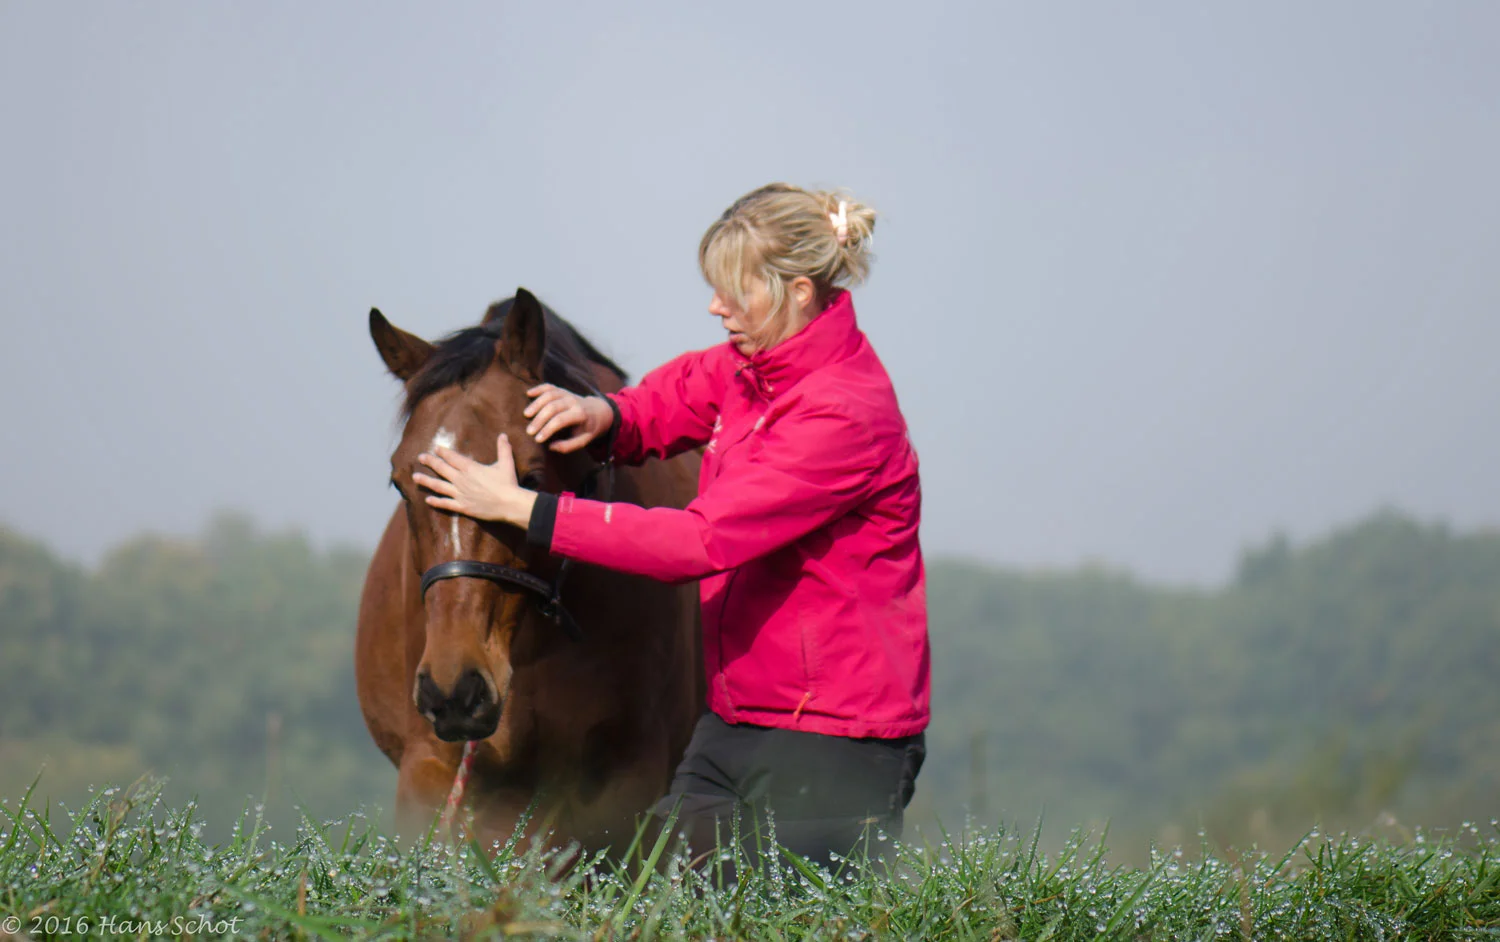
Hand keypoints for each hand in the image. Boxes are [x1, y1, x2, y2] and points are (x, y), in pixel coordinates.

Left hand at [412, 433, 535, 526]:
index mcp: (470, 468)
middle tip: (420, 457)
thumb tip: (503, 435)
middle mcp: (461, 480)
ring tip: (415, 477)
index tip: (436, 448)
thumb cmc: (508, 483)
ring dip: (426, 481)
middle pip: (441, 469)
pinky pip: (446, 503)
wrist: (509, 504)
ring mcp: (460, 494)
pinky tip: (427, 499)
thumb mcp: (506, 463)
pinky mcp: (463, 506)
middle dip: (430, 462)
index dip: (443, 452)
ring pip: (438, 486)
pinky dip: (436, 501)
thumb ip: (503, 448)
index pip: (452, 457)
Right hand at [524, 384, 612, 452]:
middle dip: (539, 419)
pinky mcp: (562, 390)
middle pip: (552, 407)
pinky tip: (528, 394)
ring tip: (526, 415)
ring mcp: (567, 394)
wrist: (598, 411)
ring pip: (549, 395)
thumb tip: (551, 446)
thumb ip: (568, 446)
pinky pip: (549, 387)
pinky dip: (538, 389)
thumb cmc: (587, 428)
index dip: (547, 429)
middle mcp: (573, 401)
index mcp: (580, 414)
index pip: (560, 420)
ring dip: (536, 404)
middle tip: (529, 431)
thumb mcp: (583, 440)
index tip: (537, 439)